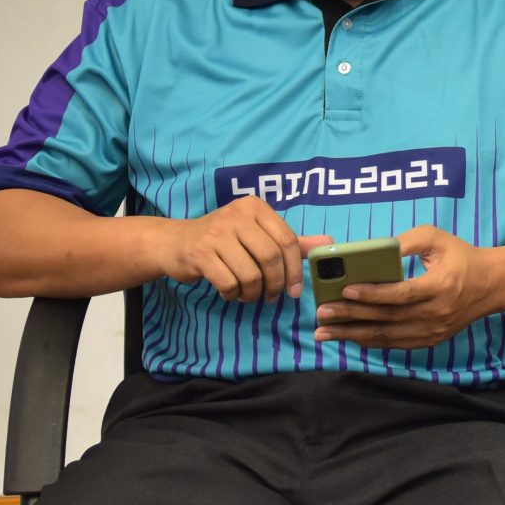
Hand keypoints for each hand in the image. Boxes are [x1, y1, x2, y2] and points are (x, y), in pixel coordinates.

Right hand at [152, 197, 329, 302]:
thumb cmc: (223, 240)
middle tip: (272, 297)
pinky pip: (229, 283)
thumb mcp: (257, 234)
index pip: (287, 241)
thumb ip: (292, 241)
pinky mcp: (200, 252)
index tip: (295, 290)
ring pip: (250, 274)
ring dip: (253, 293)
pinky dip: (233, 294)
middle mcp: (237, 215)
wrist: (175, 242)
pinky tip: (230, 292)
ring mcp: (217, 232)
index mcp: (255, 207)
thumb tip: (328, 243)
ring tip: (248, 295)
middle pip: (271, 258)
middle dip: (276, 285)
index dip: (295, 270)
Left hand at [314, 225, 504, 349]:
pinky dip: (370, 342)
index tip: (345, 290)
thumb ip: (407, 241)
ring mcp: (433, 331)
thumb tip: (373, 251)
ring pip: (387, 336)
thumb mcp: (437, 238)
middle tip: (322, 313)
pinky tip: (349, 337)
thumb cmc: (461, 257)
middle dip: (350, 317)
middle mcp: (436, 314)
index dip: (371, 294)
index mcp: (440, 286)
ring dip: (353, 335)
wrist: (491, 285)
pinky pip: (394, 344)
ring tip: (325, 332)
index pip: (401, 294)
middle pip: (387, 318)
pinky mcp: (430, 340)